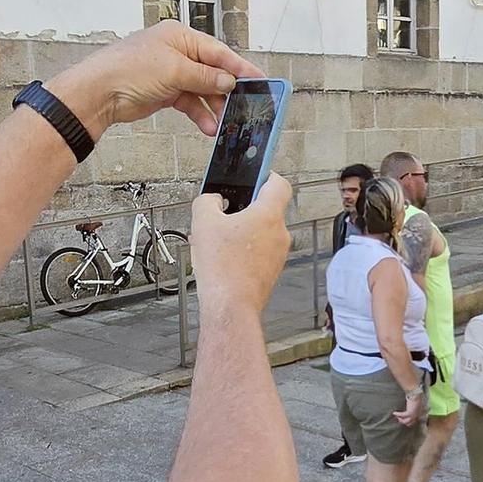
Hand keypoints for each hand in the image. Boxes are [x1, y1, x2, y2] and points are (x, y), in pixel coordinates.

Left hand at [51, 20, 260, 136]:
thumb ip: (204, 76)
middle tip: (244, 106)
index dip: (239, 67)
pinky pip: (189, 103)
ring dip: (213, 107)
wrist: (99, 92)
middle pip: (212, 71)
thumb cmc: (128, 69)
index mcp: (180, 37)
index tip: (258, 79)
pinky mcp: (165, 92)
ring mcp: (171, 73)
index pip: (218, 51)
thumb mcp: (174, 70)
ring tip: (224, 123)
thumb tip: (228, 80)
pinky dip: (199, 114)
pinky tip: (207, 126)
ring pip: (202, 90)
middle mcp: (177, 52)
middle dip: (226, 90)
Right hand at [189, 174, 289, 315]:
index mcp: (268, 215)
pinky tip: (222, 259)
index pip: (279, 183)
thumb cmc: (223, 270)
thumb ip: (206, 201)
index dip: (266, 174)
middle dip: (243, 208)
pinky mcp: (271, 271)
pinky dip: (243, 250)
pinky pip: (259, 251)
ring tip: (217, 241)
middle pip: (266, 209)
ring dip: (241, 231)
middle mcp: (279, 233)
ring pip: (261, 232)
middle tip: (224, 212)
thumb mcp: (203, 223)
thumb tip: (211, 199)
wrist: (231, 308)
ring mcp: (278, 254)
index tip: (255, 173)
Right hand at [394, 385, 424, 426]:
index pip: (413, 422)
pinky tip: (394, 413)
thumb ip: (414, 409)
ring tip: (397, 416)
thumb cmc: (416, 398)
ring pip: (405, 421)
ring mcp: (413, 415)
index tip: (402, 419)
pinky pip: (402, 415)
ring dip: (400, 419)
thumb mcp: (416, 405)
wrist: (417, 395)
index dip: (407, 422)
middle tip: (399, 418)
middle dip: (403, 421)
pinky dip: (397, 414)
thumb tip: (409, 410)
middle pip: (408, 423)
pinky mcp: (409, 413)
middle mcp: (416, 416)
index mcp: (419, 415)